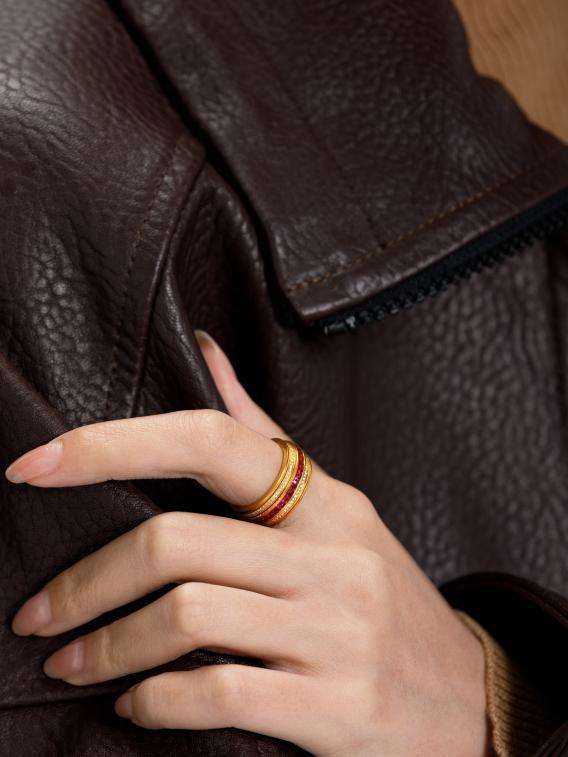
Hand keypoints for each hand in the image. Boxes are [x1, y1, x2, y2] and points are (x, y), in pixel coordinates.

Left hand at [6, 331, 487, 755]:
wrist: (468, 695)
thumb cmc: (382, 595)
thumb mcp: (335, 511)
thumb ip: (263, 435)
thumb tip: (205, 351)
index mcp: (323, 500)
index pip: (212, 440)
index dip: (114, 445)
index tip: (35, 465)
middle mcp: (331, 554)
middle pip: (178, 540)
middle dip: (86, 581)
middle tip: (39, 615)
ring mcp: (336, 629)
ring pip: (187, 617)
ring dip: (107, 645)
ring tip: (70, 662)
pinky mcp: (335, 706)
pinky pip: (219, 694)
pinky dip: (155, 702)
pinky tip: (135, 703)